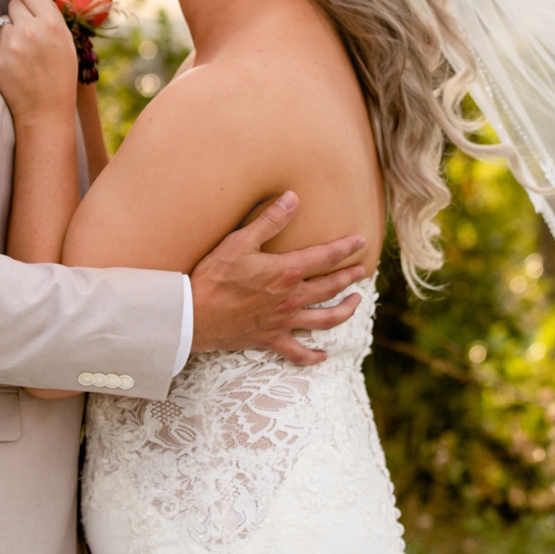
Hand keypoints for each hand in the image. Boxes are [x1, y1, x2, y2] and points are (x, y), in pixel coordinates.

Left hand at [0, 0, 76, 122]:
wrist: (45, 110)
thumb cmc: (61, 75)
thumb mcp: (67, 42)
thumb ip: (50, 14)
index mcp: (51, 22)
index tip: (31, 6)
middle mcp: (30, 29)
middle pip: (13, 2)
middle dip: (20, 14)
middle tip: (29, 31)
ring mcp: (11, 43)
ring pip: (3, 21)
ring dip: (11, 31)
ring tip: (23, 50)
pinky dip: (4, 48)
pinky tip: (15, 63)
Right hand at [189, 193, 371, 366]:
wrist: (192, 315)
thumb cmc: (213, 277)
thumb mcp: (239, 242)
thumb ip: (269, 220)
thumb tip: (293, 198)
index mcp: (286, 272)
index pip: (326, 257)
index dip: (346, 248)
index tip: (361, 241)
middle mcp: (291, 299)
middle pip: (331, 287)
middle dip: (350, 277)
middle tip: (362, 271)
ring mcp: (284, 322)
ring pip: (326, 320)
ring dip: (345, 310)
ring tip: (356, 302)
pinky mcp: (271, 339)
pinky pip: (298, 353)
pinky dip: (313, 356)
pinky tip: (323, 355)